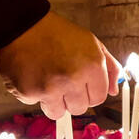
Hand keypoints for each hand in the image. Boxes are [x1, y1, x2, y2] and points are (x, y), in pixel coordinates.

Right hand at [0, 11, 119, 119]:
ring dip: (55, 101)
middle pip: (80, 108)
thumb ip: (109, 67)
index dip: (90, 93)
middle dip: (73, 99)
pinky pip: (36, 104)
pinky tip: (34, 76)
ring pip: (58, 113)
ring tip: (49, 81)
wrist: (23, 25)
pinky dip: (35, 94)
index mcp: (92, 67)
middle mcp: (73, 79)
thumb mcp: (93, 44)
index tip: (83, 86)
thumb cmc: (59, 34)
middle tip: (64, 81)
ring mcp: (50, 88)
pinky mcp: (29, 92)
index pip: (99, 98)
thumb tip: (115, 90)